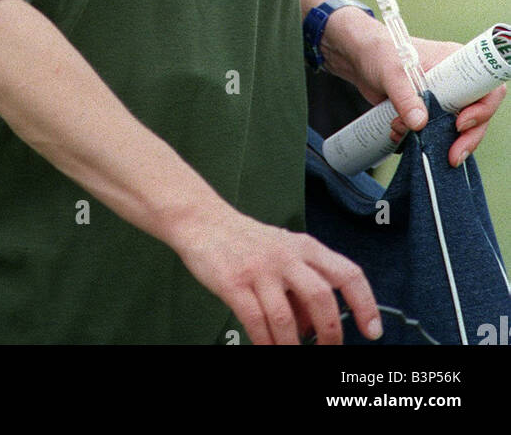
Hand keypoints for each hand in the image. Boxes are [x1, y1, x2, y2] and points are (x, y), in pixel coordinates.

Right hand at [177, 207, 382, 345]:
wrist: (204, 222)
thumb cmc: (246, 241)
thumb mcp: (284, 253)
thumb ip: (303, 285)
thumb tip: (316, 327)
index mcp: (305, 247)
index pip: (348, 273)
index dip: (365, 304)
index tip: (372, 329)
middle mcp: (286, 256)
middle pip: (322, 298)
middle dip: (331, 333)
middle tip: (329, 349)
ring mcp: (260, 270)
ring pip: (287, 319)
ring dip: (293, 347)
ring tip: (292, 353)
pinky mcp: (235, 283)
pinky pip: (256, 322)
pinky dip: (266, 343)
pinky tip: (268, 347)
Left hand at [322, 11, 506, 166]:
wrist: (358, 58)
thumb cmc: (378, 52)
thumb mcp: (391, 72)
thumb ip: (405, 97)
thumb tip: (419, 124)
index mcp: (456, 64)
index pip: (486, 89)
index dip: (482, 110)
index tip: (460, 123)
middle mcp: (455, 83)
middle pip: (477, 116)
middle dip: (467, 139)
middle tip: (452, 156)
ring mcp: (443, 99)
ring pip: (457, 130)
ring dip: (438, 141)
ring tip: (408, 135)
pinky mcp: (428, 113)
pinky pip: (435, 133)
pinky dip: (420, 140)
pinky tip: (399, 135)